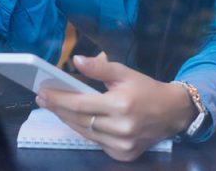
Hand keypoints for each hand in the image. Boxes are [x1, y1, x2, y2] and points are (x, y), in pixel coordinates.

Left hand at [36, 54, 195, 161]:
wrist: (173, 113)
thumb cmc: (147, 89)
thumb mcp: (125, 72)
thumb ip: (99, 68)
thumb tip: (75, 60)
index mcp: (120, 105)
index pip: (80, 104)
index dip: (58, 99)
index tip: (42, 92)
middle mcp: (121, 128)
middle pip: (79, 120)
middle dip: (58, 109)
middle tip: (42, 99)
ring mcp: (122, 145)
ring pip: (85, 133)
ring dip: (68, 120)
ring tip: (55, 108)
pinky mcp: (124, 155)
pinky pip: (96, 143)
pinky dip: (85, 131)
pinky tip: (75, 120)